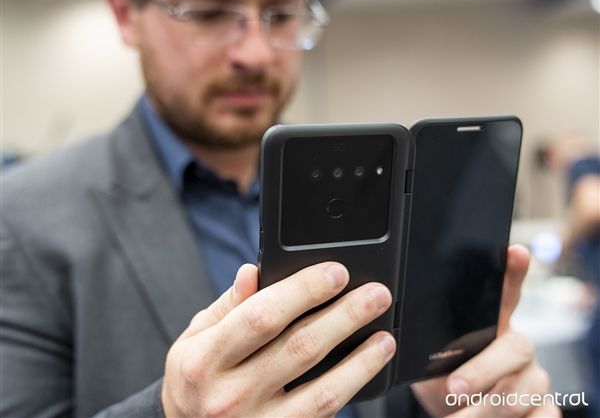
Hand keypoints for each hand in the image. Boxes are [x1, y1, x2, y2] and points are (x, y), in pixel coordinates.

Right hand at [161, 262, 395, 417]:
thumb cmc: (195, 379)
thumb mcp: (195, 338)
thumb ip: (228, 305)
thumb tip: (254, 271)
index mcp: (204, 360)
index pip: (261, 316)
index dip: (304, 291)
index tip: (336, 272)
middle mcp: (229, 395)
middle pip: (300, 348)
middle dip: (345, 316)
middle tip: (376, 295)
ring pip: (322, 390)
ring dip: (361, 360)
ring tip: (385, 335)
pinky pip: (323, 414)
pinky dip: (351, 389)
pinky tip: (367, 367)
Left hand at [411, 245, 560, 417]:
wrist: (458, 414)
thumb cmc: (446, 381)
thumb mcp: (432, 360)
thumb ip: (426, 343)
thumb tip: (389, 328)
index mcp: (490, 327)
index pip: (504, 294)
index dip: (512, 273)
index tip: (514, 251)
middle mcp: (516, 346)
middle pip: (516, 346)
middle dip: (483, 369)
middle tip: (454, 388)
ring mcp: (534, 376)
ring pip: (522, 389)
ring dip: (485, 409)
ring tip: (458, 417)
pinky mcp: (544, 406)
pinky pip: (543, 415)